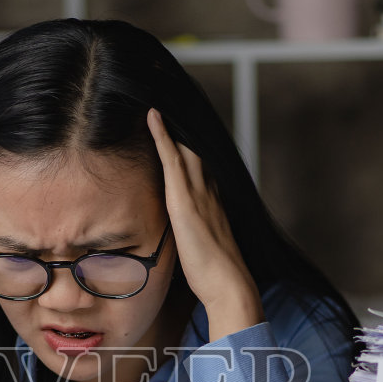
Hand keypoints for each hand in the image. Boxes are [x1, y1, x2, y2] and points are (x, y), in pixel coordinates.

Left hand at [146, 108, 262, 340]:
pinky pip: (172, 160)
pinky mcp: (184, 202)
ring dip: (172, 122)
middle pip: (194, 148)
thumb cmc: (216, 278)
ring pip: (184, 147)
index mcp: (214, 202)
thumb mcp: (203, 250)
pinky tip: (152, 116)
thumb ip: (194, 236)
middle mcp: (209, 191)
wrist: (230, 288)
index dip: (189, 143)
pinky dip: (162, 136)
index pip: (200, 164)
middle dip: (182, 124)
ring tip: (158, 95)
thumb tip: (186, 238)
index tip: (179, 124)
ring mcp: (198, 194)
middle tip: (170, 94)